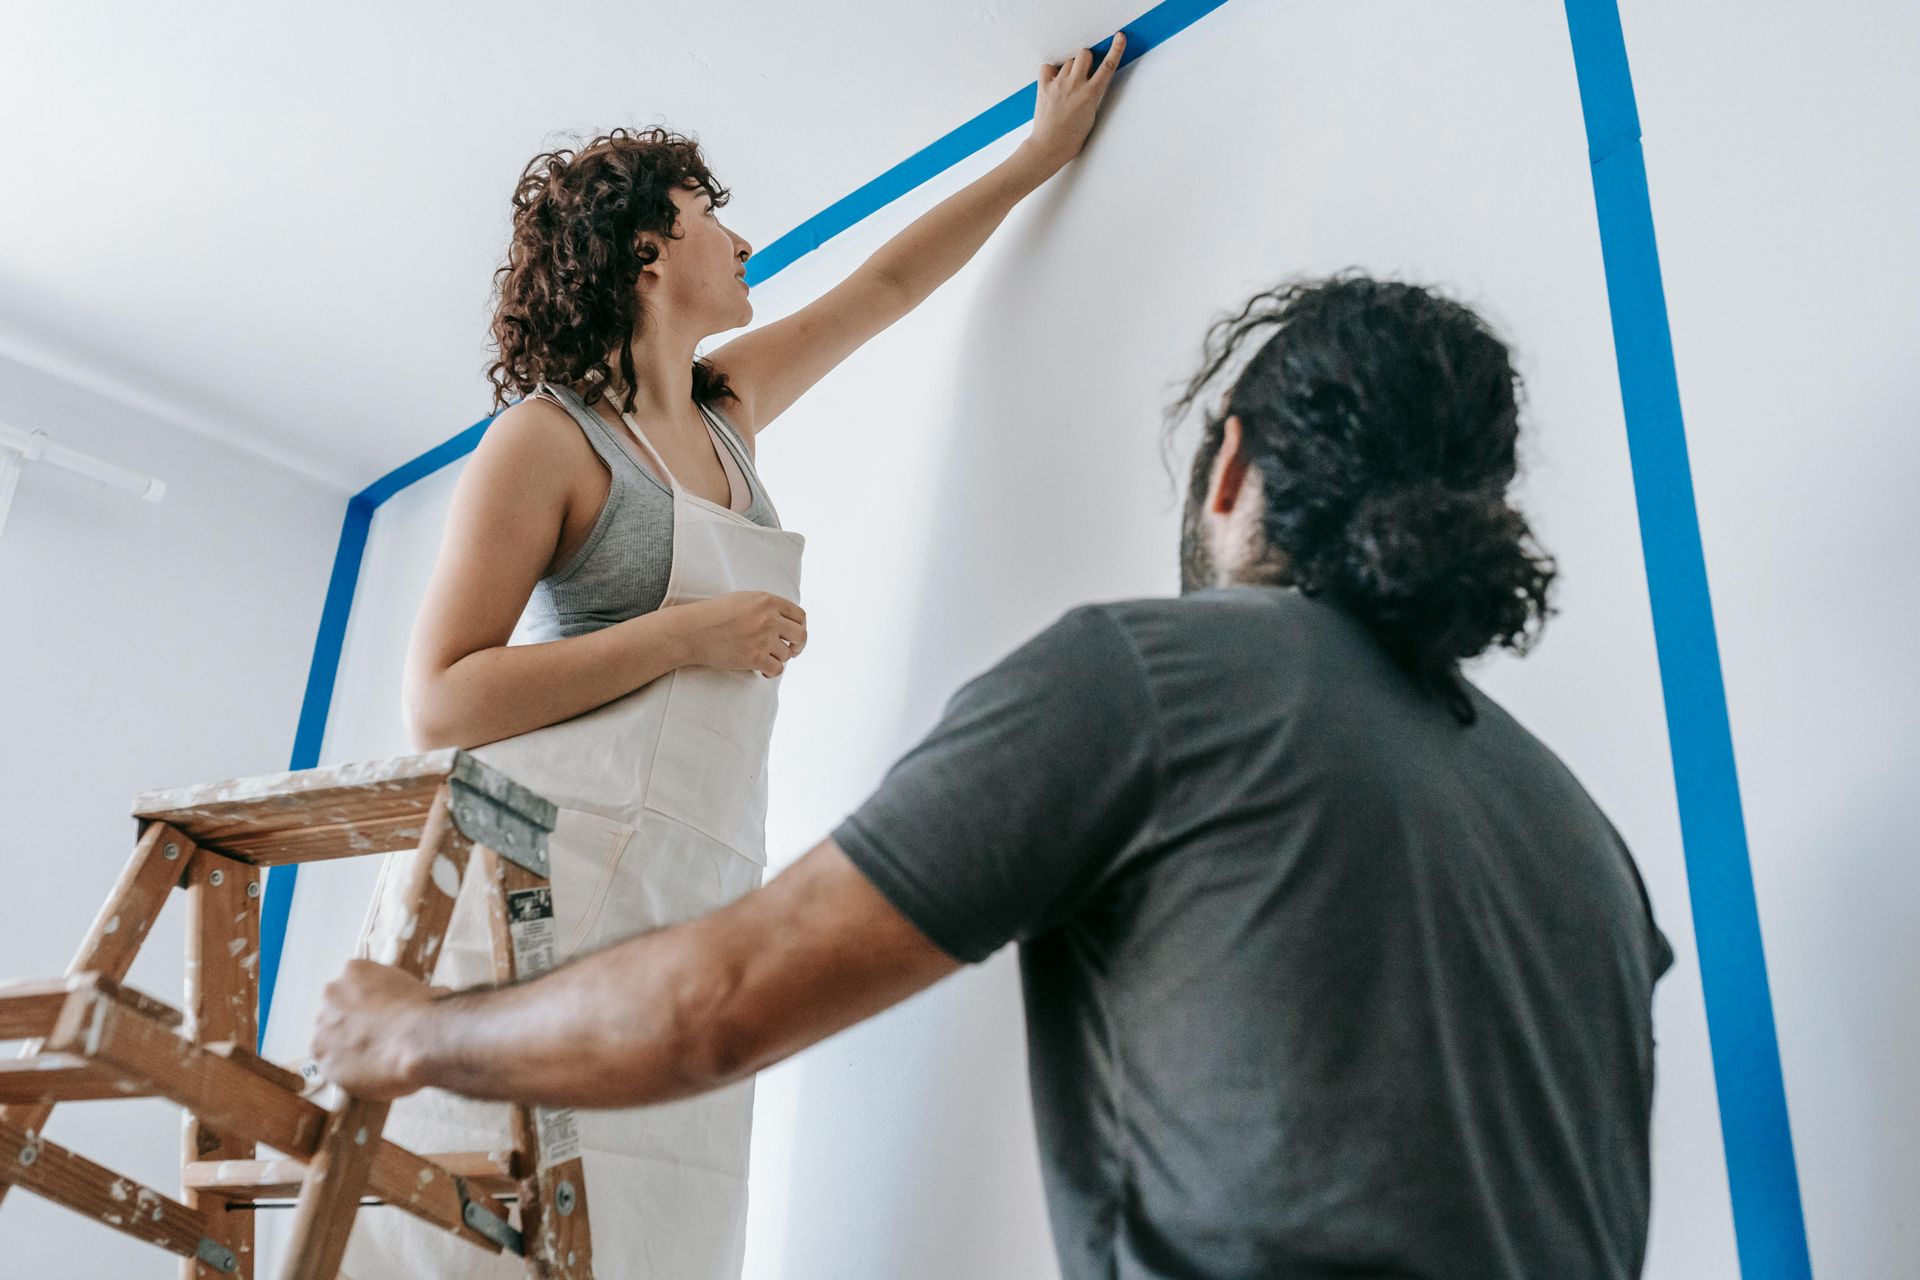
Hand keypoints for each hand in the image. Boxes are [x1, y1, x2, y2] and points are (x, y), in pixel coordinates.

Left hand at [311, 960, 435, 1099]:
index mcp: (353, 971)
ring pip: (330, 1041)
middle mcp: (331, 997)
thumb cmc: (426, 1010)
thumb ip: (394, 992)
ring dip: (346, 1048)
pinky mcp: (326, 1063)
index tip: (380, 1015)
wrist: (421, 1039)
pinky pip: (334, 1068)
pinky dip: (348, 1072)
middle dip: (351, 1025)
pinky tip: (371, 1072)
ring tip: (375, 1058)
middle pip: (335, 1012)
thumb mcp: (413, 985)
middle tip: (376, 1037)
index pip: (351, 986)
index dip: (366, 1004)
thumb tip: (403, 1004)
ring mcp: (324, 1031)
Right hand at [671, 591, 807, 677]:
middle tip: (792, 651)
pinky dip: (771, 672)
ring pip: (787, 654)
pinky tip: (762, 670)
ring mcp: (762, 638)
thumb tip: (787, 622)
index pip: (800, 616)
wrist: (690, 631)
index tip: (794, 636)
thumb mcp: (743, 600)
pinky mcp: (754, 657)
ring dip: (778, 658)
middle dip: (798, 646)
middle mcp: (769, 618)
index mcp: (767, 600)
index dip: (800, 627)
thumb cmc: (713, 615)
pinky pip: (777, 669)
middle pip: (800, 635)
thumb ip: (766, 607)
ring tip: (763, 658)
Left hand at [1018, 32, 1126, 176]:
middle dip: (1086, 60)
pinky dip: (1051, 71)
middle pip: (1084, 54)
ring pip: (1068, 61)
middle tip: (1083, 74)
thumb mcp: (1091, 115)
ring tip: (1066, 85)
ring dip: (1070, 68)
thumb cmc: (1072, 137)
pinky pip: (1047, 67)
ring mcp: (1058, 84)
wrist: (1049, 146)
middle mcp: (1075, 85)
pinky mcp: (1044, 87)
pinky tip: (1053, 81)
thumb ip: (1092, 94)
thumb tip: (1089, 81)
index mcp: (1090, 94)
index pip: (1107, 67)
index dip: (1116, 50)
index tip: (1120, 38)